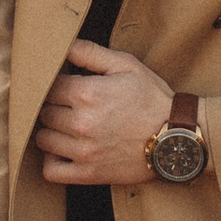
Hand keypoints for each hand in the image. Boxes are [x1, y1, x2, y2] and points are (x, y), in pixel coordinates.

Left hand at [36, 39, 175, 188]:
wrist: (177, 137)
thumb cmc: (152, 99)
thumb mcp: (127, 66)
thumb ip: (91, 53)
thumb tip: (62, 46)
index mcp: (88, 93)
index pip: (49, 86)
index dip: (56, 83)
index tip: (67, 85)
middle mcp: (81, 123)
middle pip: (44, 112)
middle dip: (54, 106)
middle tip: (69, 105)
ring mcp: (83, 151)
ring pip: (42, 139)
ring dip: (51, 131)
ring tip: (66, 126)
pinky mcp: (88, 174)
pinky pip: (50, 171)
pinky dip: (51, 161)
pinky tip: (63, 151)